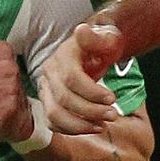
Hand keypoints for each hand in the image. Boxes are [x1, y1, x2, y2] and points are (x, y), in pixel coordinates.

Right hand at [38, 21, 123, 135]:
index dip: (92, 92)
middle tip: (113, 115)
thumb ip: (95, 37)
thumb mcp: (105, 37)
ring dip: (80, 125)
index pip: (72, 78)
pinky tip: (93, 127)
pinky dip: (73, 130)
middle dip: (90, 111)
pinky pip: (54, 123)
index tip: (113, 99)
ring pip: (54, 115)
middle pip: (63, 99)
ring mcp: (46, 89)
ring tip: (103, 125)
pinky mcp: (48, 103)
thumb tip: (82, 30)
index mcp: (62, 56)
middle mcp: (49, 73)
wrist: (94, 50)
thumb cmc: (102, 44)